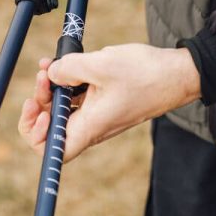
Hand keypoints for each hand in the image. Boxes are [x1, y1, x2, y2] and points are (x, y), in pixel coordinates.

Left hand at [18, 44, 200, 160]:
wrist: (179, 74)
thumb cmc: (145, 74)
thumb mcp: (100, 64)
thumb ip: (68, 69)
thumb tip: (51, 73)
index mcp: (90, 127)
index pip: (52, 151)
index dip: (36, 134)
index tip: (39, 108)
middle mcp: (92, 126)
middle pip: (53, 127)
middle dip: (41, 101)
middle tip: (44, 75)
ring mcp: (99, 115)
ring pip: (64, 110)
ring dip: (52, 89)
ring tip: (51, 65)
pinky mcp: (106, 102)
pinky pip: (78, 98)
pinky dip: (68, 83)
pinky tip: (65, 64)